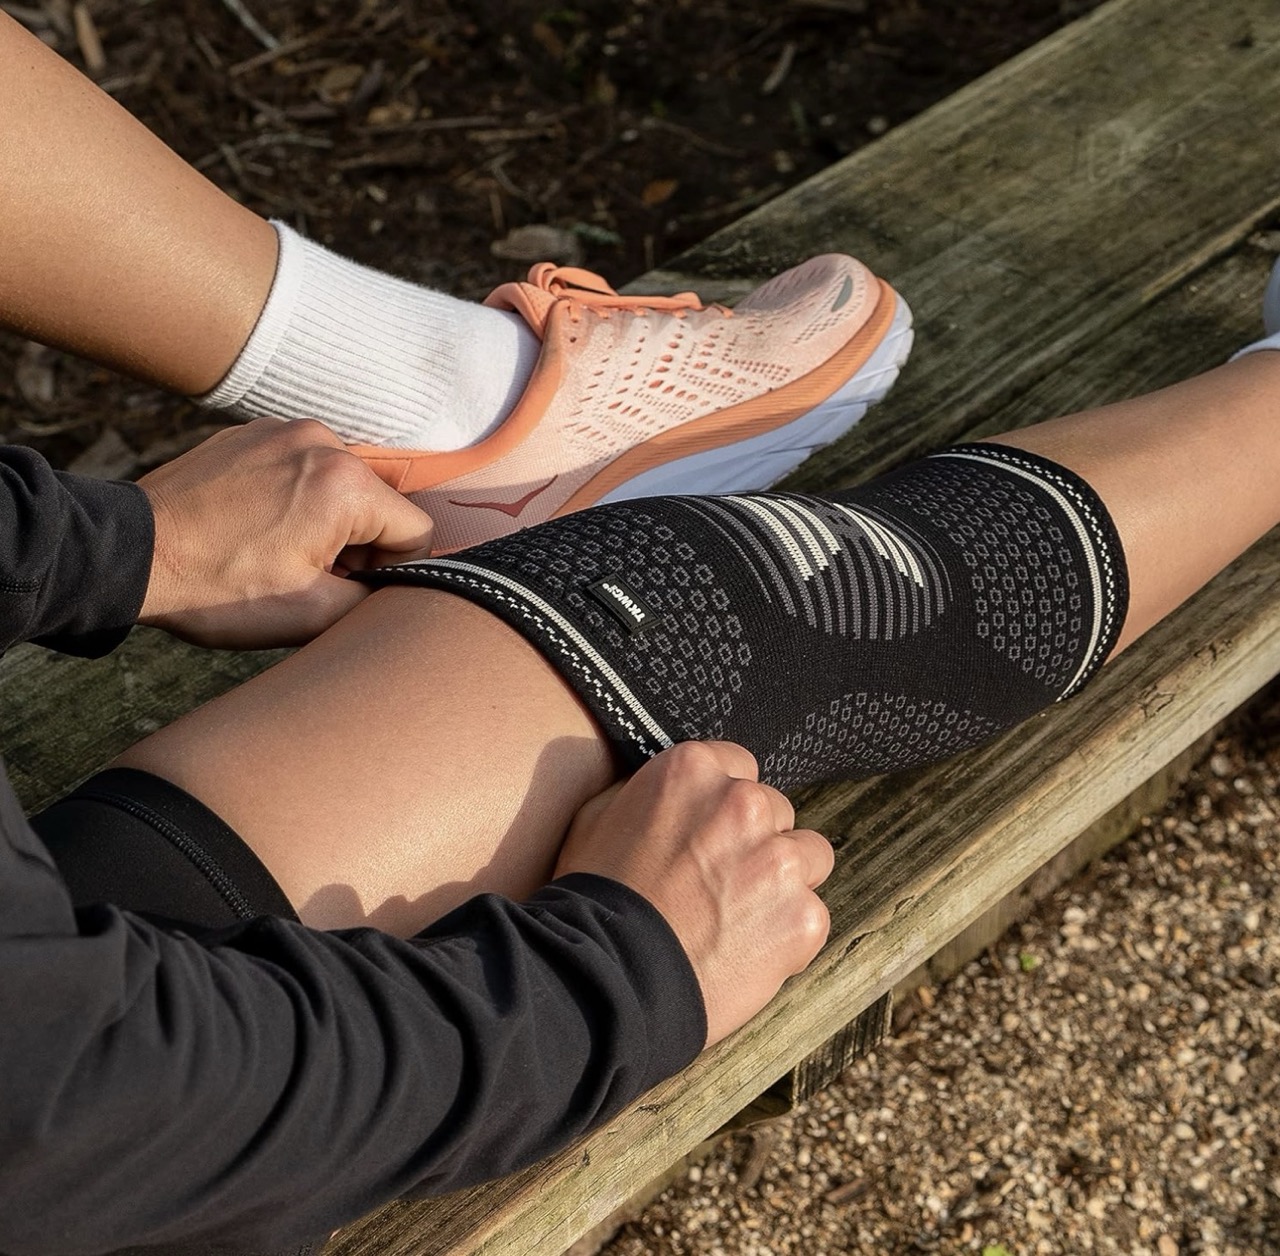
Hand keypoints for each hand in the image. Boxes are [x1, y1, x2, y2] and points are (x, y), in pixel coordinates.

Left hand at [138, 418, 432, 647]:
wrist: (133, 555)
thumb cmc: (218, 589)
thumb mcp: (313, 616)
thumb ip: (378, 600)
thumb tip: (401, 590)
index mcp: (345, 484)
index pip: (416, 530)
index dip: (393, 570)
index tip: (348, 586)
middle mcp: (322, 441)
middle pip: (380, 503)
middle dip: (359, 544)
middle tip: (310, 575)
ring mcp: (284, 429)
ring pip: (343, 484)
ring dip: (328, 520)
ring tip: (280, 551)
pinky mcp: (254, 431)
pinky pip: (304, 466)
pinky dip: (296, 497)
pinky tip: (260, 526)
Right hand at [555, 742, 833, 1046]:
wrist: (607, 982)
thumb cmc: (592, 903)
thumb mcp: (596, 819)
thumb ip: (647, 791)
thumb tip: (675, 793)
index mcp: (693, 769)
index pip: (739, 768)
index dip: (722, 808)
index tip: (707, 837)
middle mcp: (744, 803)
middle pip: (775, 812)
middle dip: (754, 843)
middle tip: (716, 885)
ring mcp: (779, 859)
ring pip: (808, 857)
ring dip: (782, 881)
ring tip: (738, 919)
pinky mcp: (803, 916)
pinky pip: (811, 915)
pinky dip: (787, 935)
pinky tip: (743, 953)